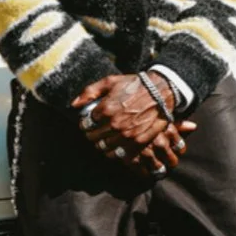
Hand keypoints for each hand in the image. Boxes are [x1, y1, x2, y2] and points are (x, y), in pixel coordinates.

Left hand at [72, 74, 196, 175]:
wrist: (161, 91)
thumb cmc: (134, 84)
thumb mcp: (110, 81)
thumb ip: (89, 92)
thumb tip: (74, 105)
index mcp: (106, 109)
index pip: (86, 124)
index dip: (85, 123)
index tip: (88, 122)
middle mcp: (115, 124)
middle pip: (93, 137)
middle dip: (90, 134)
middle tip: (94, 131)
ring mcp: (127, 134)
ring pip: (104, 147)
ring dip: (100, 144)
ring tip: (103, 139)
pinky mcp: (138, 141)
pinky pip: (119, 154)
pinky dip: (114, 152)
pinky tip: (114, 146)